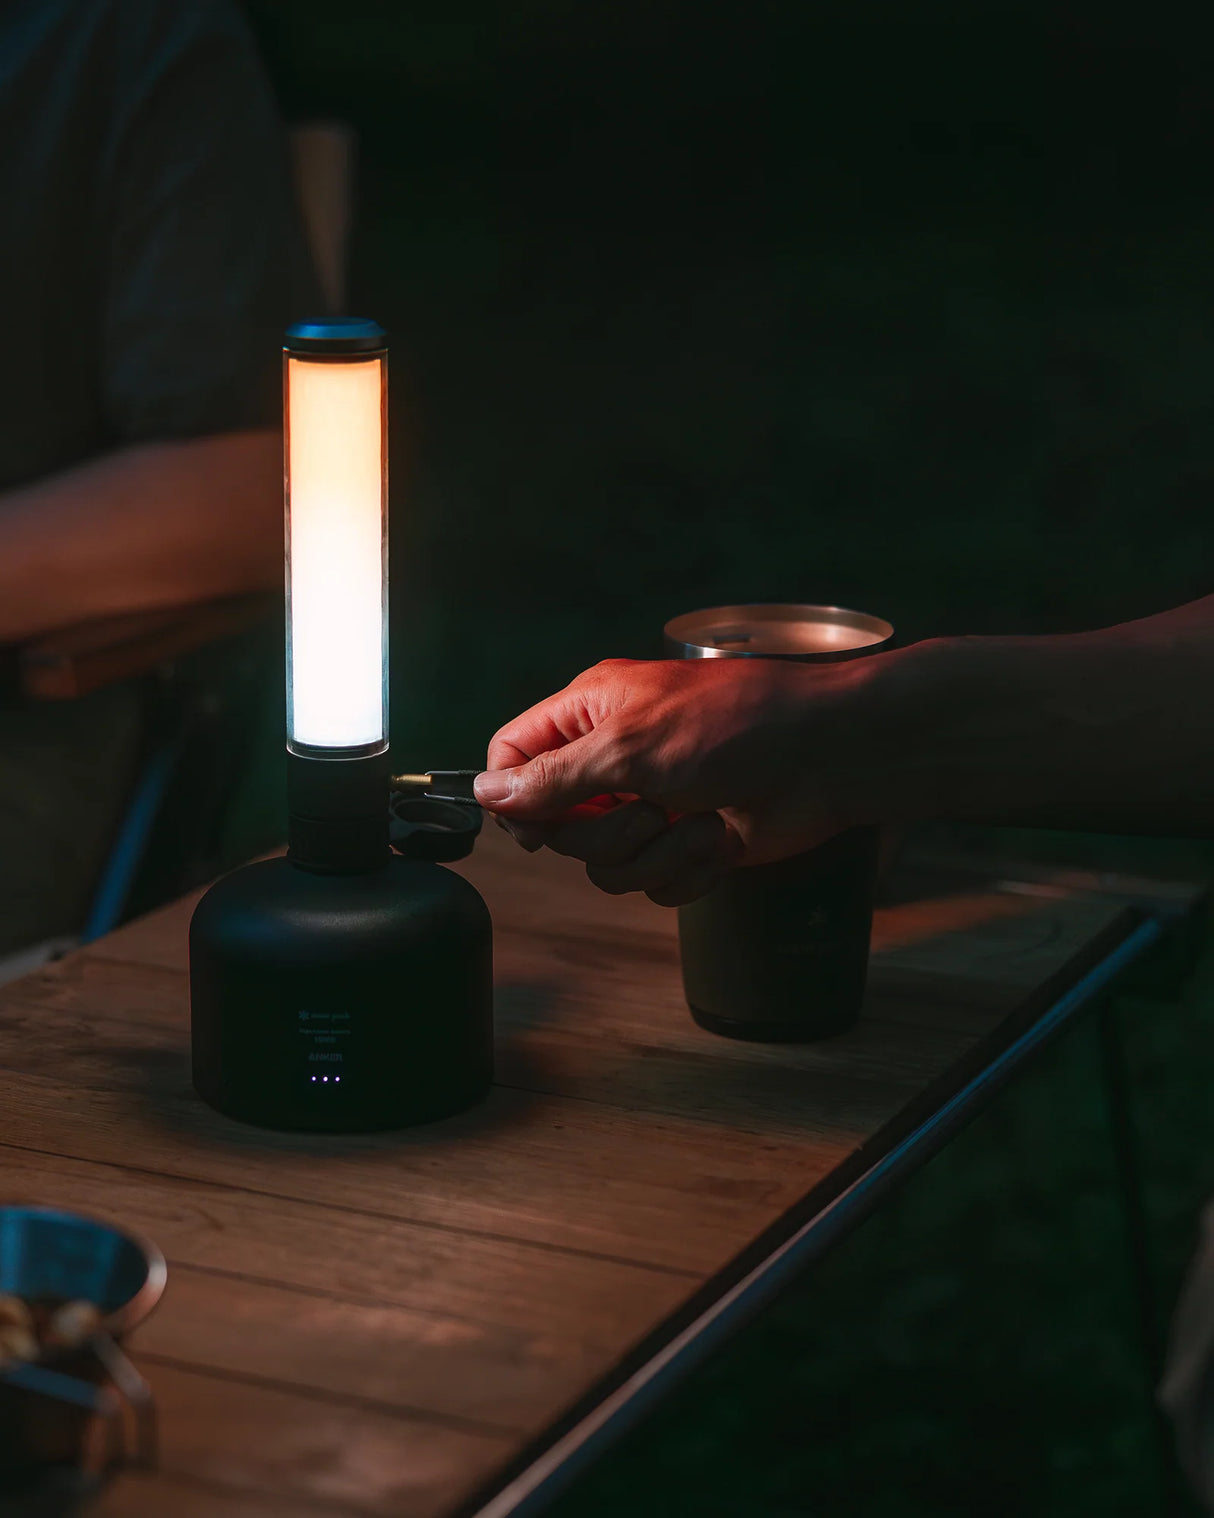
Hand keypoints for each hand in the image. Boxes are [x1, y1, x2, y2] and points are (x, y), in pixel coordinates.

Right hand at [474, 656, 883, 904]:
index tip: (542, 826)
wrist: (828, 758)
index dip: (516, 799)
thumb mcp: (631, 746)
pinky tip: (721, 837)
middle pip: (558, 828)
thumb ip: (553, 776)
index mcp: (591, 713)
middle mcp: (614, 760)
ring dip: (657, 854)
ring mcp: (651, 804)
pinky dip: (690, 868)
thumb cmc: (739, 726)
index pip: (513, 756)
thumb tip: (488, 792)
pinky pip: (654, 885)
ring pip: (606, 867)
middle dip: (607, 835)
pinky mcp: (687, 843)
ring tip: (700, 820)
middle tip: (650, 810)